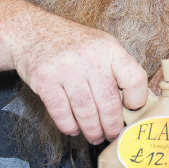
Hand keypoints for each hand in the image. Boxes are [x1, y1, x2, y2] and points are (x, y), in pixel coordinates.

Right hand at [12, 9, 147, 143]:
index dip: (137, 100)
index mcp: (109, 49)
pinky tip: (73, 129)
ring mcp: (66, 69)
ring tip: (94, 136)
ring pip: (86, 112)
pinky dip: (69, 126)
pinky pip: (61, 113)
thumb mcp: (100, 45)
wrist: (31, 31)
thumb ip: (116, 69)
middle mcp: (90, 58)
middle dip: (112, 126)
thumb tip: (132, 105)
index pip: (134, 79)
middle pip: (109, 104)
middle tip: (111, 135)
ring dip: (92, 130)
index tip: (131, 109)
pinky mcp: (45, 80)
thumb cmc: (72, 44)